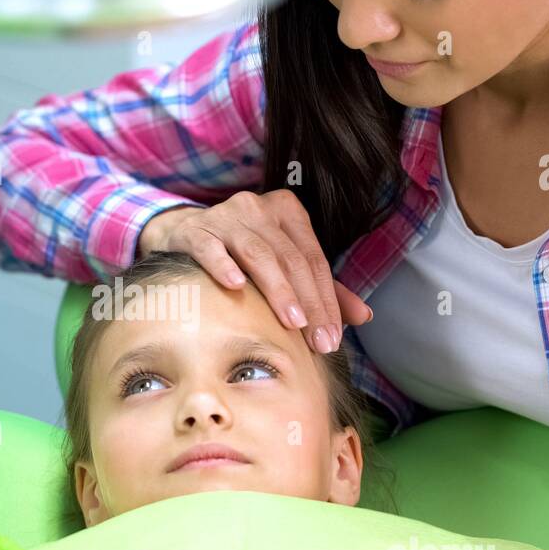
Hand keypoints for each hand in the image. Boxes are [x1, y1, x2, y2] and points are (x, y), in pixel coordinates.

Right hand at [137, 191, 372, 352]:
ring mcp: (225, 216)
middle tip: (316, 341)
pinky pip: (211, 248)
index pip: (314, 260)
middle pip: (291, 259)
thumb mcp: (284, 265)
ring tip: (291, 323)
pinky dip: (224, 266)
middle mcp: (258, 207)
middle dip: (308, 303)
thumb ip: (321, 289)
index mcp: (288, 211)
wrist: (185, 236)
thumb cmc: (241, 254)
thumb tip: (363, 317)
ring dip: (277, 290)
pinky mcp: (195, 230)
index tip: (332, 338)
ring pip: (258, 254)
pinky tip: (235, 286)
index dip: (327, 300)